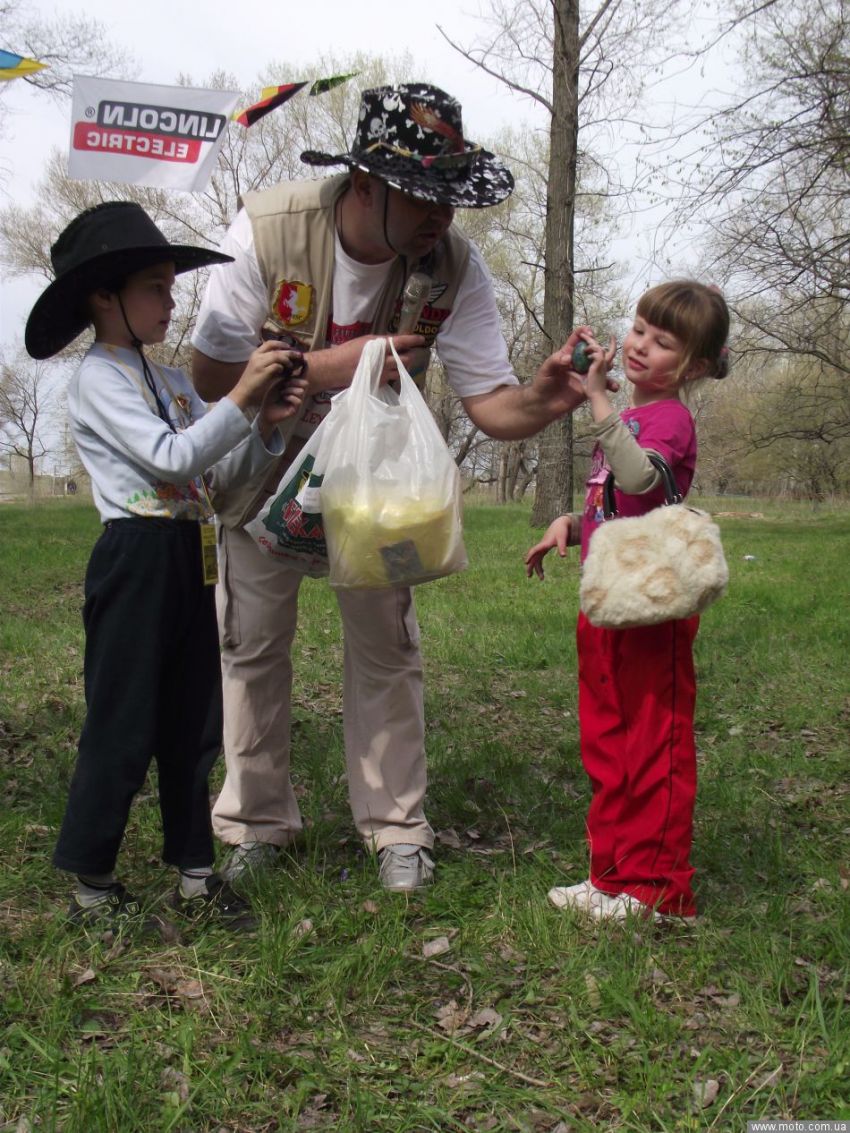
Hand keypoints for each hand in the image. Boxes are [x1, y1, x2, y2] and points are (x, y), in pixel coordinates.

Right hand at [230, 341, 305, 406]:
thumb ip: (269, 362)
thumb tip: (285, 358)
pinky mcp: (262, 372)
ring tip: (292, 366)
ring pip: (277, 356)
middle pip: (276, 349)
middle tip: (298, 355)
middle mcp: (257, 356)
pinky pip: (277, 366)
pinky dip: (283, 368)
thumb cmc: (253, 382)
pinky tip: (286, 373)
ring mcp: (259, 364)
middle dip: (289, 352)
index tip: (289, 347)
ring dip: (287, 360)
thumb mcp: (259, 368)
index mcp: (255, 354)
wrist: (243, 393)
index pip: (270, 343)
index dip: (281, 344)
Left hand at [259, 375, 307, 427]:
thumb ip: (285, 377)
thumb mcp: (277, 384)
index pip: (302, 379)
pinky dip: (290, 398)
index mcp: (294, 387)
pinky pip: (298, 401)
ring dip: (290, 390)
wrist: (265, 410)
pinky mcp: (296, 410)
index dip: (297, 376)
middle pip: (305, 383)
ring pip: (301, 391)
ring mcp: (297, 402)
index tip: (287, 376)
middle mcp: (298, 394)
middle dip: (294, 382)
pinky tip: (284, 398)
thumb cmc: (270, 397)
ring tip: (282, 393)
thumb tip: (293, 368)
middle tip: (285, 384)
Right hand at [305, 334, 425, 391]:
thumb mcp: (366, 340)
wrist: (337, 368)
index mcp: (382, 347)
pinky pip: (392, 377)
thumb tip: (394, 341)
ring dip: (404, 366)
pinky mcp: (380, 383)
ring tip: (400, 362)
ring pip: (401, 370)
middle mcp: (386, 361)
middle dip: (411, 355)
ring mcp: (384, 374)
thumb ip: (382, 341)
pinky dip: (394, 373)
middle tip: (410, 352)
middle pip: (407, 359)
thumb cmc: (349, 351)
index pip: (402, 342)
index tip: (421, 340)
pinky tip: (388, 370)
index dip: (414, 340)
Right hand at [524, 515, 571, 579]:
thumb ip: (562, 547)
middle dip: (531, 566)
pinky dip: (540, 565)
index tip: (526, 563)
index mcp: (544, 544)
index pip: (534, 550)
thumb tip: (563, 556)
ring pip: (536, 560)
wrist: (560, 525)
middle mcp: (541, 547)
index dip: (530, 556)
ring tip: (541, 579)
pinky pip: (539, 559)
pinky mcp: (544, 549)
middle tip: (529, 576)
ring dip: (537, 569)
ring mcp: (542, 548)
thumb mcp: (562, 539)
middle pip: (533, 557)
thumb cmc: (561, 531)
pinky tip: (542, 572)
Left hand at [533, 327, 618, 416]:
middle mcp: (577, 363)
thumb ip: (556, 361)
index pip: (576, 340)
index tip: (588, 330)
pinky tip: (613, 386)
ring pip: (599, 365)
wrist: (544, 404)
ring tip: (610, 365)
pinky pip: (601, 383)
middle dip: (597, 347)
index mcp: (567, 355)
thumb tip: (569, 358)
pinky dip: (609, 384)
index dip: (582, 333)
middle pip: (590, 350)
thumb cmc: (542, 384)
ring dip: (607, 363)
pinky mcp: (587, 387)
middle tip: (599, 349)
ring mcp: (583, 375)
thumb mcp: (546, 370)